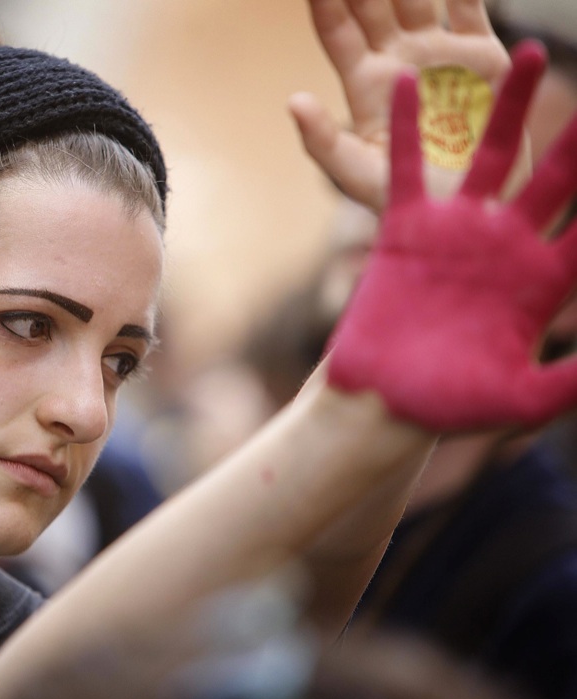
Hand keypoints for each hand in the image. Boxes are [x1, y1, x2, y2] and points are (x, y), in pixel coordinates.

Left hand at [292, 0, 509, 209]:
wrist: (467, 207)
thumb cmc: (404, 196)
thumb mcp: (355, 173)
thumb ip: (322, 140)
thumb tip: (292, 102)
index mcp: (363, 82)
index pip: (337, 29)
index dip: (325, 1)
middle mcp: (397, 57)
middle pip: (372, 1)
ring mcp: (437, 51)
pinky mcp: (479, 53)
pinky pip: (468, 5)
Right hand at [327, 42, 576, 430]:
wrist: (381, 404)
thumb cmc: (451, 409)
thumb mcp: (526, 400)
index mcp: (542, 281)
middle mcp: (505, 245)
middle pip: (554, 174)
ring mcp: (455, 232)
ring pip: (488, 155)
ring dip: (510, 107)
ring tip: (529, 53)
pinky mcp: (404, 230)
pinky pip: (407, 169)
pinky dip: (410, 130)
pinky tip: (415, 87)